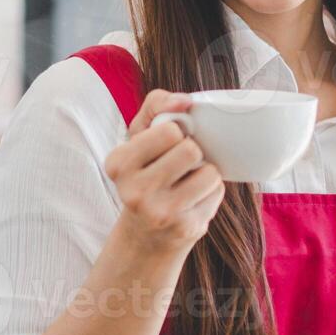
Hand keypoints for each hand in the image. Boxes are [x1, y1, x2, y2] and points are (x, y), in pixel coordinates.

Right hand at [103, 90, 225, 254]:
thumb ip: (157, 106)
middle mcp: (134, 191)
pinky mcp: (185, 228)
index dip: (175, 133)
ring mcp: (160, 213)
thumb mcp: (140, 136)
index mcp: (118, 163)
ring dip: (205, 172)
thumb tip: (185, 101)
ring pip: (209, 172)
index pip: (169, 131)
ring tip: (188, 182)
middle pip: (190, 150)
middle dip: (192, 152)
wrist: (146, 233)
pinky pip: (217, 192)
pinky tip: (192, 201)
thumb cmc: (146, 172)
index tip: (165, 146)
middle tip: (179, 165)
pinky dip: (210, 192)